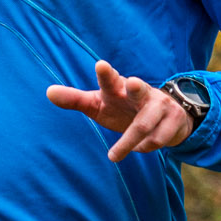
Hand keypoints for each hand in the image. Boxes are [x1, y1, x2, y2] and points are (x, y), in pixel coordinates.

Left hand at [46, 60, 193, 162]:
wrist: (165, 115)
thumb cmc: (122, 107)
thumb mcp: (98, 104)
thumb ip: (75, 100)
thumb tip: (47, 92)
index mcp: (118, 87)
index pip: (111, 79)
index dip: (106, 74)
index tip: (101, 66)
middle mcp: (140, 92)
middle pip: (139, 89)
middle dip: (136, 87)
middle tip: (133, 83)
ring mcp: (159, 105)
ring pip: (144, 126)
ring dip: (129, 143)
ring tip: (114, 155)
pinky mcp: (173, 120)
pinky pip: (157, 140)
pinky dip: (144, 147)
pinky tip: (140, 147)